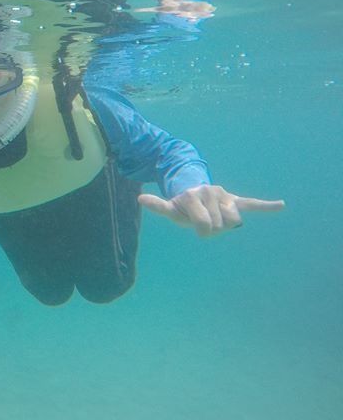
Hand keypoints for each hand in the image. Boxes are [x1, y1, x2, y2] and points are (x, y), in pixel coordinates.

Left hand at [139, 185, 284, 236]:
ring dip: (226, 224)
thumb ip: (158, 205)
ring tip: (214, 217)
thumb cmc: (181, 206)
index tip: (198, 229)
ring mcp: (224, 195)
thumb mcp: (170, 208)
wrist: (192, 189)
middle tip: (203, 220)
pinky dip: (266, 206)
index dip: (203, 231)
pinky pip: (252, 203)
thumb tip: (140, 198)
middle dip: (212, 227)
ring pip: (234, 221)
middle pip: (221, 225)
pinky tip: (281, 205)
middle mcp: (210, 192)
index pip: (206, 225)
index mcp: (194, 196)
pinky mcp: (235, 199)